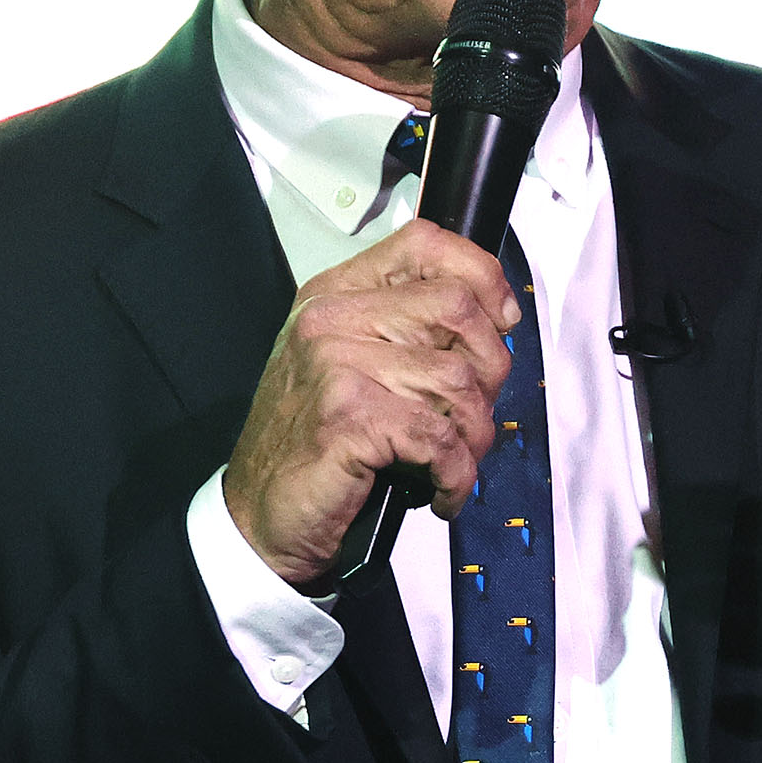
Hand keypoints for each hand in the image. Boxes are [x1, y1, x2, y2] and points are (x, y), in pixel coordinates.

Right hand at [224, 219, 520, 586]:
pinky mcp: (347, 417)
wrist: (260, 518)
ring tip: (452, 462)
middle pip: (457, 307)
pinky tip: (441, 490)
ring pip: (457, 378)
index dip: (482, 276)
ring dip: (473, 434)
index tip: (501, 322)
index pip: (426, 244)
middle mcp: (331, 319)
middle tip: (472, 414)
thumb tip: (498, 318)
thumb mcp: (352, 369)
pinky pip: (439, 437)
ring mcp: (335, 364)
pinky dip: (455, 474)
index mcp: (336, 296)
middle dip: (491, 368)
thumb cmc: (314, 449)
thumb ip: (408, 332)